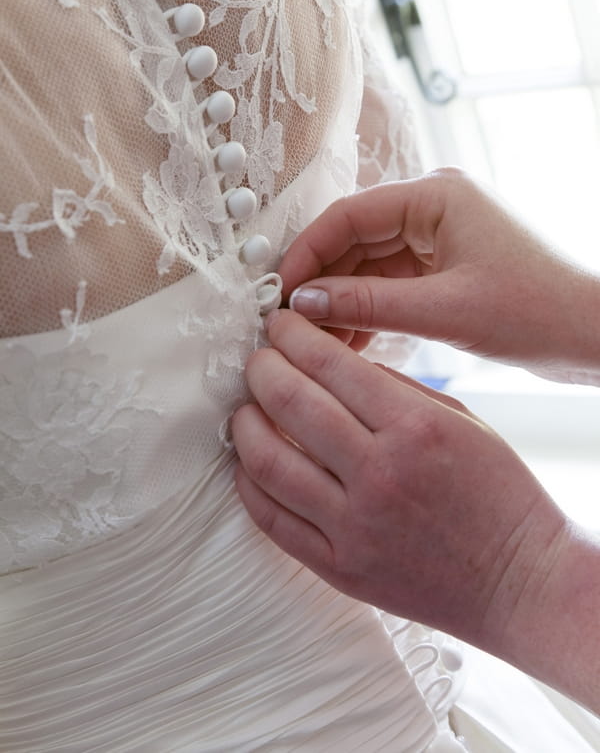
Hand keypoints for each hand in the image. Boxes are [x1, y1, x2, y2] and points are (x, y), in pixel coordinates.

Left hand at [233, 310, 599, 711]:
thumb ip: (393, 389)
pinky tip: (249, 462)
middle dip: (262, 368)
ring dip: (244, 424)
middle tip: (257, 359)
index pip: (329, 364)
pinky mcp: (338, 567)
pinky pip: (271, 519)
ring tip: (244, 409)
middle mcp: (378, 472)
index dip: (293, 335)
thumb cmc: (497, 493)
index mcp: (413, 426)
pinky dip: (248, 483)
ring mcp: (353, 525)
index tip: (280, 324)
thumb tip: (332, 365)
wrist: (519, 581)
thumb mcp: (459, 421)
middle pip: (290, 402)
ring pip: (267, 461)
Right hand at [278, 167, 599, 380]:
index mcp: (436, 195)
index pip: (348, 215)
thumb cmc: (537, 310)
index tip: (279, 292)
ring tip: (313, 344)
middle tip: (287, 324)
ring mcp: (438, 238)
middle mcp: (433, 207)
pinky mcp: (443, 268)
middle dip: (321, 283)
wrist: (593, 334)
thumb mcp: (444, 310)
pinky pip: (389, 285)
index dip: (307, 252)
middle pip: (353, 240)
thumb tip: (302, 303)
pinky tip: (346, 345)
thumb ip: (366, 303)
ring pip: (368, 266)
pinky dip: (367, 312)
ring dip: (341, 302)